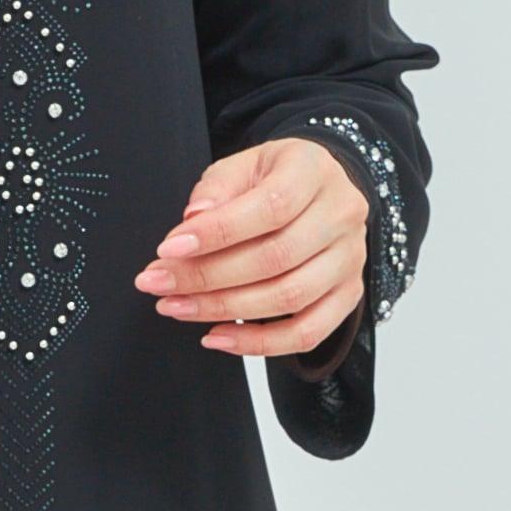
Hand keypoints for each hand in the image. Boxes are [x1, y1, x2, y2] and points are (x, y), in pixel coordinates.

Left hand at [135, 136, 370, 358]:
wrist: (316, 191)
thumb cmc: (274, 178)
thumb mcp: (242, 166)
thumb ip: (218, 189)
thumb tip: (194, 221)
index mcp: (314, 171)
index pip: (271, 207)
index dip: (217, 232)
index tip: (169, 249)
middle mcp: (341, 214)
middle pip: (276, 257)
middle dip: (208, 276)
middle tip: (159, 283)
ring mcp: (351, 258)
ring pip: (290, 298)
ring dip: (225, 310)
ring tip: (177, 307)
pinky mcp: (348, 294)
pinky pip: (308, 333)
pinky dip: (259, 344)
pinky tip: (218, 337)